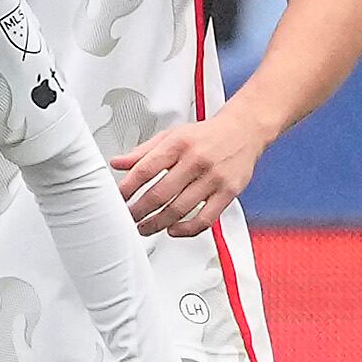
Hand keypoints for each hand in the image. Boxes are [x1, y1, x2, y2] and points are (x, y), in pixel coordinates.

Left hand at [112, 109, 269, 236]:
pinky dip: (186, 230)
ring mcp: (214, 177)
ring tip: (144, 228)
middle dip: (139, 211)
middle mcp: (196, 160)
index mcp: (178, 144)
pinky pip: (206, 219)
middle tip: (129, 217)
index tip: (118, 199)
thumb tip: (117, 163)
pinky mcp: (229, 192)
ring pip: (180, 209)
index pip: (145, 169)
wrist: (244, 130)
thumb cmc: (205, 135)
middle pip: (160, 194)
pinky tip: (173, 230)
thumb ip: (142, 152)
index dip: (127, 188)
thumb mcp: (170, 136)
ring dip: (157, 224)